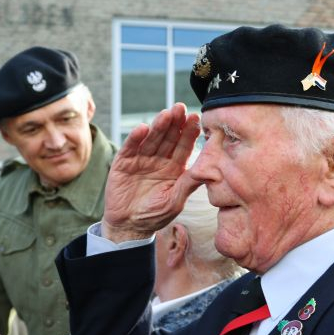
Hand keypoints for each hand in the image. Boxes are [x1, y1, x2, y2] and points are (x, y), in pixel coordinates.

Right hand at [100, 102, 202, 241]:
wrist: (128, 226)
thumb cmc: (154, 216)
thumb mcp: (175, 201)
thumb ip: (189, 184)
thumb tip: (210, 171)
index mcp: (174, 167)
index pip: (184, 146)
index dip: (189, 132)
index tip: (196, 118)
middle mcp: (159, 159)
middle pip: (168, 137)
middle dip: (175, 123)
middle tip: (181, 108)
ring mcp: (141, 159)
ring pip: (151, 139)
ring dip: (158, 126)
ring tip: (166, 114)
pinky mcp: (123, 162)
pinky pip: (130, 147)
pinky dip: (135, 138)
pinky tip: (142, 129)